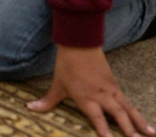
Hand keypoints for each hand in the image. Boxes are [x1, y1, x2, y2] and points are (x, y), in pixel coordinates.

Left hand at [28, 47, 152, 136]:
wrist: (80, 45)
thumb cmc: (67, 66)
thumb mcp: (57, 85)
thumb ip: (48, 100)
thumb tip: (30, 108)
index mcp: (86, 98)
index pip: (96, 116)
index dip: (103, 128)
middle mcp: (101, 96)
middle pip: (118, 114)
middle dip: (129, 128)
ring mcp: (111, 90)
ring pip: (128, 108)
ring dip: (140, 122)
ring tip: (151, 134)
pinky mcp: (115, 85)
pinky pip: (128, 102)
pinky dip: (137, 112)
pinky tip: (145, 121)